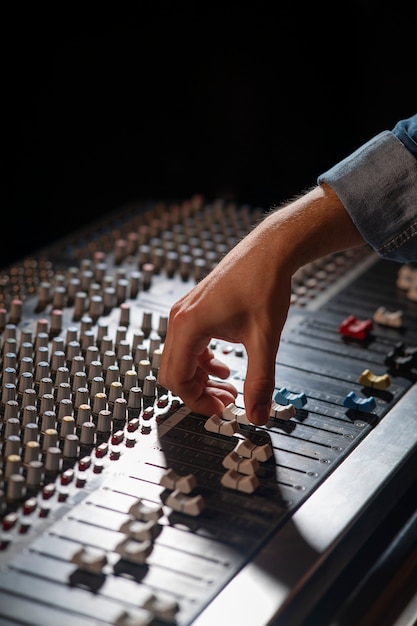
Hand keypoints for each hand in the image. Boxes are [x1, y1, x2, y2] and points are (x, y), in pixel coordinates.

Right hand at [158, 184, 363, 424]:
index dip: (198, 401)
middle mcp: (180, 319)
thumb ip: (260, 381)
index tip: (223, 409)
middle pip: (173, 372)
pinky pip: (189, 346)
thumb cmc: (263, 284)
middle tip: (228, 402)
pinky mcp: (195, 310)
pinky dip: (203, 362)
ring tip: (230, 387)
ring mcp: (185, 313)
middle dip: (199, 392)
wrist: (269, 251)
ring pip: (180, 359)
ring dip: (202, 378)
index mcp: (188, 327)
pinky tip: (225, 366)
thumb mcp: (264, 340)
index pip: (177, 380)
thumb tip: (258, 415)